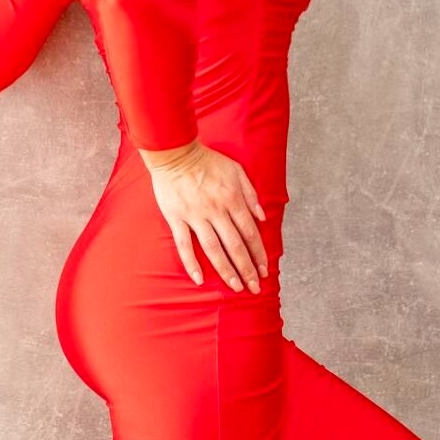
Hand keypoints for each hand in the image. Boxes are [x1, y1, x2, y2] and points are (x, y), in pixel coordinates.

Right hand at [143, 140, 269, 292]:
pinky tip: (199, 279)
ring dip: (226, 270)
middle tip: (254, 287)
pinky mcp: (176, 218)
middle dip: (247, 268)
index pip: (250, 233)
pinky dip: (191, 263)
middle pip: (235, 245)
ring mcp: (195, 216)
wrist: (175, 153)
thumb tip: (262, 216)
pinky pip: (184, 245)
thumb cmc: (207, 160)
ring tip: (235, 286)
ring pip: (214, 249)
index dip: (259, 253)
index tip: (265, 270)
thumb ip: (250, 193)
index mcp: (232, 199)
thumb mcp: (236, 170)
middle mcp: (216, 210)